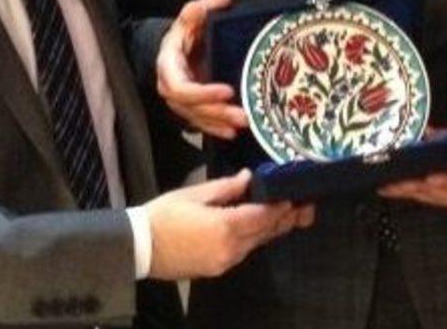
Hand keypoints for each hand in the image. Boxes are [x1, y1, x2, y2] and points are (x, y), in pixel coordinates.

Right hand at [144, 169, 314, 279]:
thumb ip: (226, 187)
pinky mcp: (217, 268)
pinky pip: (243, 251)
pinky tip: (259, 229)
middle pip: (265, 232)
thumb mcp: (194, 194)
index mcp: (225, 226)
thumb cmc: (163, 215)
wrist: (140, 247)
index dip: (281, 206)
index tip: (295, 195)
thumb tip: (249, 177)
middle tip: (305, 207)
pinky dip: (254, 239)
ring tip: (288, 217)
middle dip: (285, 219)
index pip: (263, 216)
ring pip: (256, 244)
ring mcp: (225, 261)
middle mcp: (231, 248)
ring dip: (271, 230)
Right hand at [155, 0, 245, 138]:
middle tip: (242, 115)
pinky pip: (200, 123)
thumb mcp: (189, 17)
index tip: (227, 91)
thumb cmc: (184, 33)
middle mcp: (170, 87)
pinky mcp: (189, 108)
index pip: (180, 86)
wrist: (175, 47)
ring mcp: (179, 101)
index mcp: (168, 66)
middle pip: (192, 107)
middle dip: (217, 112)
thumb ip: (201, 8)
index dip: (203, 93)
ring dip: (219, 123)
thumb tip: (221, 0)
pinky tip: (231, 133)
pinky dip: (215, 128)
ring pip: (197, 117)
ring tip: (243, 124)